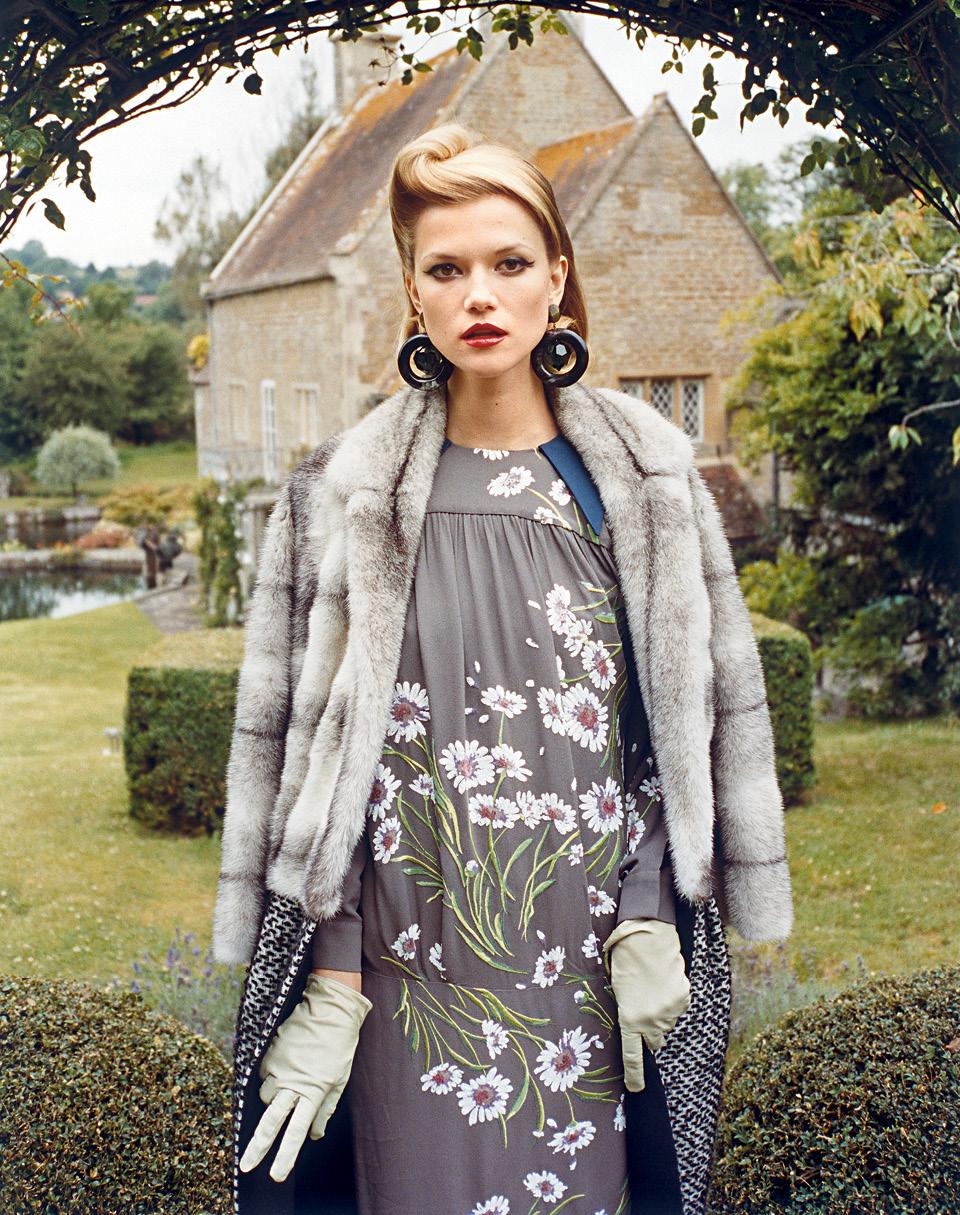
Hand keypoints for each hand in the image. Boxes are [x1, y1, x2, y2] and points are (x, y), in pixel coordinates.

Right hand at [239, 972, 372, 1182]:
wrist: (329, 1008)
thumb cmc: (339, 1045)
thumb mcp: (339, 1079)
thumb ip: (325, 1108)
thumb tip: (315, 1135)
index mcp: (314, 1092)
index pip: (297, 1132)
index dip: (286, 1156)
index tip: (276, 1175)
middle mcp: (293, 1083)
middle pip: (271, 1122)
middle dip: (258, 1147)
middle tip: (246, 1165)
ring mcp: (278, 1068)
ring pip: (265, 1097)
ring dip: (272, 1100)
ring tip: (289, 1084)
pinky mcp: (270, 1053)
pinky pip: (265, 1074)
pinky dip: (272, 1076)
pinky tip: (287, 1063)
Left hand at [603, 917, 690, 1092]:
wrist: (646, 937)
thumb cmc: (623, 961)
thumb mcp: (617, 992)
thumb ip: (627, 1013)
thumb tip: (636, 1025)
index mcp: (629, 1019)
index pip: (632, 1056)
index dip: (634, 1075)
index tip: (635, 1089)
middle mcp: (651, 1020)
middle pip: (655, 1042)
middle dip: (651, 1034)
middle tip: (645, 1013)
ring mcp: (669, 1011)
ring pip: (668, 1023)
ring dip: (661, 1014)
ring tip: (653, 989)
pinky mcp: (683, 998)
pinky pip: (678, 1007)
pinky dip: (673, 1000)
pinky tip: (664, 982)